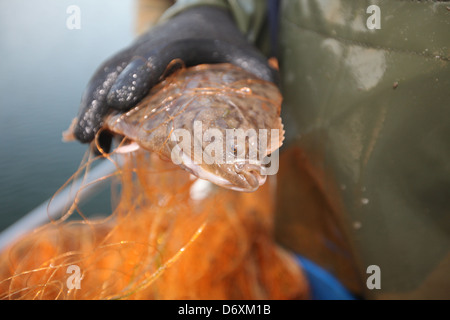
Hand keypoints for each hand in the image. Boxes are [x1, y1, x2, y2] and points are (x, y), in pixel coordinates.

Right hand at [71, 6, 277, 151]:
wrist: (199, 22)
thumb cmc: (221, 42)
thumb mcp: (243, 53)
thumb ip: (257, 75)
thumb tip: (269, 106)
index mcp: (175, 45)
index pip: (151, 60)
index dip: (135, 79)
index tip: (120, 101)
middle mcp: (147, 49)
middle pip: (116, 72)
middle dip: (101, 101)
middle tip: (89, 131)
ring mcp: (133, 58)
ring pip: (104, 79)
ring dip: (91, 107)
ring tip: (82, 138)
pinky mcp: (126, 68)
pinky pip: (104, 84)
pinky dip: (94, 106)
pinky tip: (90, 132)